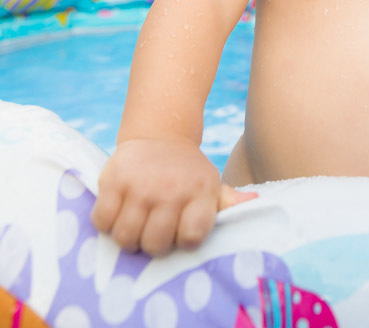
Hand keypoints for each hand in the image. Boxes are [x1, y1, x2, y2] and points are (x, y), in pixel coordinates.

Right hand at [91, 138, 256, 255]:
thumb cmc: (187, 170)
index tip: (180, 231)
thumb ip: (229, 201)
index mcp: (199, 191)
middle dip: (153, 244)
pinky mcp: (113, 179)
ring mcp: (140, 184)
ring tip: (136, 223)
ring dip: (129, 237)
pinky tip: (119, 212)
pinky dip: (107, 223)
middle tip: (153, 230)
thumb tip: (256, 202)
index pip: (190, 237)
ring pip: (126, 237)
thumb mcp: (210, 183)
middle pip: (154, 244)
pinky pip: (102, 220)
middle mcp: (171, 189)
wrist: (160, 134)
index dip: (183, 240)